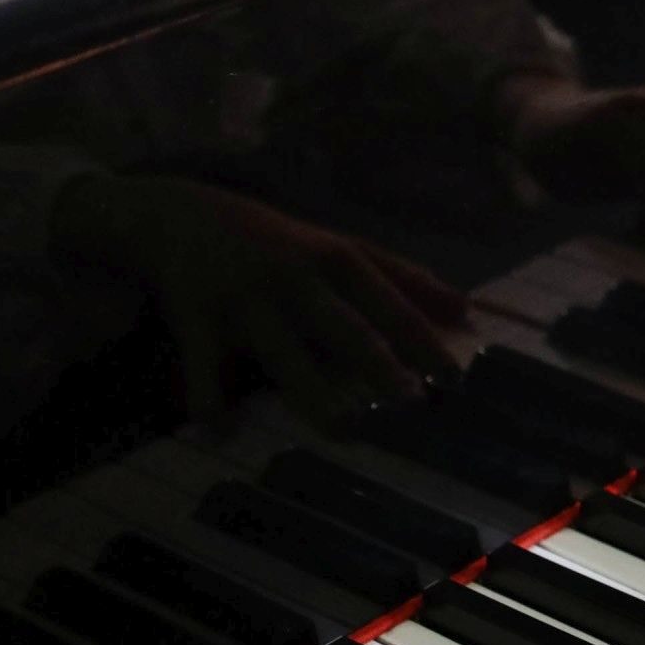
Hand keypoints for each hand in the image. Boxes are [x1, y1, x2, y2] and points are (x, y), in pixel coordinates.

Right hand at [54, 175, 466, 427]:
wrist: (177, 215)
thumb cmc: (276, 240)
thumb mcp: (339, 248)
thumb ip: (402, 277)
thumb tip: (467, 309)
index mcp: (336, 259)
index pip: (388, 303)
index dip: (421, 339)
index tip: (454, 376)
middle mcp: (296, 276)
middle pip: (343, 327)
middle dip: (378, 363)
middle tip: (411, 401)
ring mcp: (246, 296)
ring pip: (283, 352)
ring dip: (312, 392)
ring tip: (343, 429)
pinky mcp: (196, 314)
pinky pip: (205, 362)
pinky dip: (209, 396)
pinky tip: (219, 429)